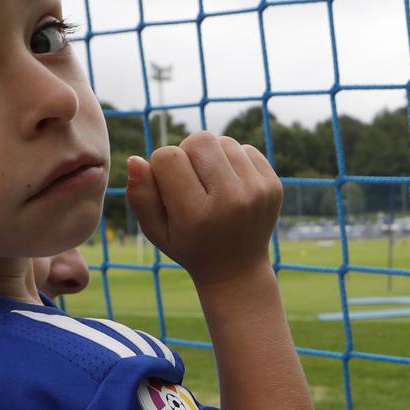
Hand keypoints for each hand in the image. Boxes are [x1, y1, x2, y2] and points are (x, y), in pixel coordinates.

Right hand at [126, 133, 282, 287]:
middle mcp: (230, 201)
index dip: (161, 167)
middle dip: (188, 154)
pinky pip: (246, 149)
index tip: (169, 188)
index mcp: (196, 214)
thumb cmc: (189, 245)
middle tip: (191, 182)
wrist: (237, 269)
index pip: (168, 157)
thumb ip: (141, 197)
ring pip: (223, 141)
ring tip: (211, 184)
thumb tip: (135, 159)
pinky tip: (230, 186)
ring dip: (212, 156)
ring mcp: (257, 192)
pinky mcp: (273, 185)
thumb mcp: (156, 230)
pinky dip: (233, 161)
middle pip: (199, 140)